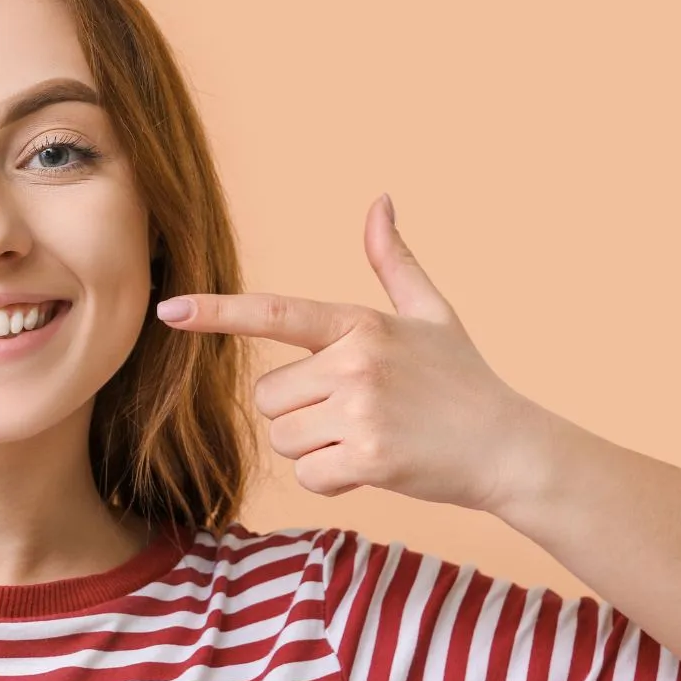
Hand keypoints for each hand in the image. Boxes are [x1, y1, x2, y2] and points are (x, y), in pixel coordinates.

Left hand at [155, 194, 541, 513]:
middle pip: (268, 397)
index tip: (169, 309)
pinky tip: (374, 467)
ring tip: (368, 438)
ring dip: (314, 448)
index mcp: (359, 324)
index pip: (275, 312)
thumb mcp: (431, 314)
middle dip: (299, 413)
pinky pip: (308, 475)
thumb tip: (380, 200)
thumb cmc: (464, 381)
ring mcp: (360, 410)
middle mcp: (354, 362)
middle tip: (356, 414)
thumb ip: (394, 262)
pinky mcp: (367, 458)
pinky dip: (333, 479)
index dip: (218, 312)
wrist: (510, 448)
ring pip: (282, 437)